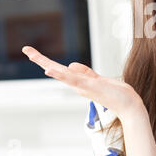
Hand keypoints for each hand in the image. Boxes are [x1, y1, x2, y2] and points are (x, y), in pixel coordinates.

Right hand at [21, 46, 143, 119]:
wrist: (129, 106)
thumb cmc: (116, 95)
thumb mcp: (99, 80)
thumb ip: (86, 73)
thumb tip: (70, 64)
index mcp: (80, 82)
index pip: (60, 70)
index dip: (47, 62)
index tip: (34, 53)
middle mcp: (78, 85)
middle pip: (56, 70)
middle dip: (41, 60)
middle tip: (26, 49)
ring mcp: (83, 86)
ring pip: (62, 74)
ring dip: (47, 64)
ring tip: (33, 55)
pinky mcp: (91, 86)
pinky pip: (73, 80)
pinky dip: (61, 75)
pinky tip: (50, 71)